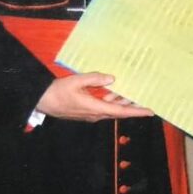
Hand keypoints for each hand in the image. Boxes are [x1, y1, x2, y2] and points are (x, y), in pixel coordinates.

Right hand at [35, 73, 153, 122]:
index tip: (150, 111)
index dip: (136, 111)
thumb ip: (94, 79)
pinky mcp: (87, 111)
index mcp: (95, 108)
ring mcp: (91, 114)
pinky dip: (112, 100)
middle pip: (119, 111)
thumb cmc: (57, 92)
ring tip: (135, 93)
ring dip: (122, 102)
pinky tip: (115, 91)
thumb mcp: (76, 81)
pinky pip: (104, 106)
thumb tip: (112, 79)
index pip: (120, 112)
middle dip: (133, 106)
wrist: (42, 101)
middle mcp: (95, 114)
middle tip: (147, 100)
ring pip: (111, 108)